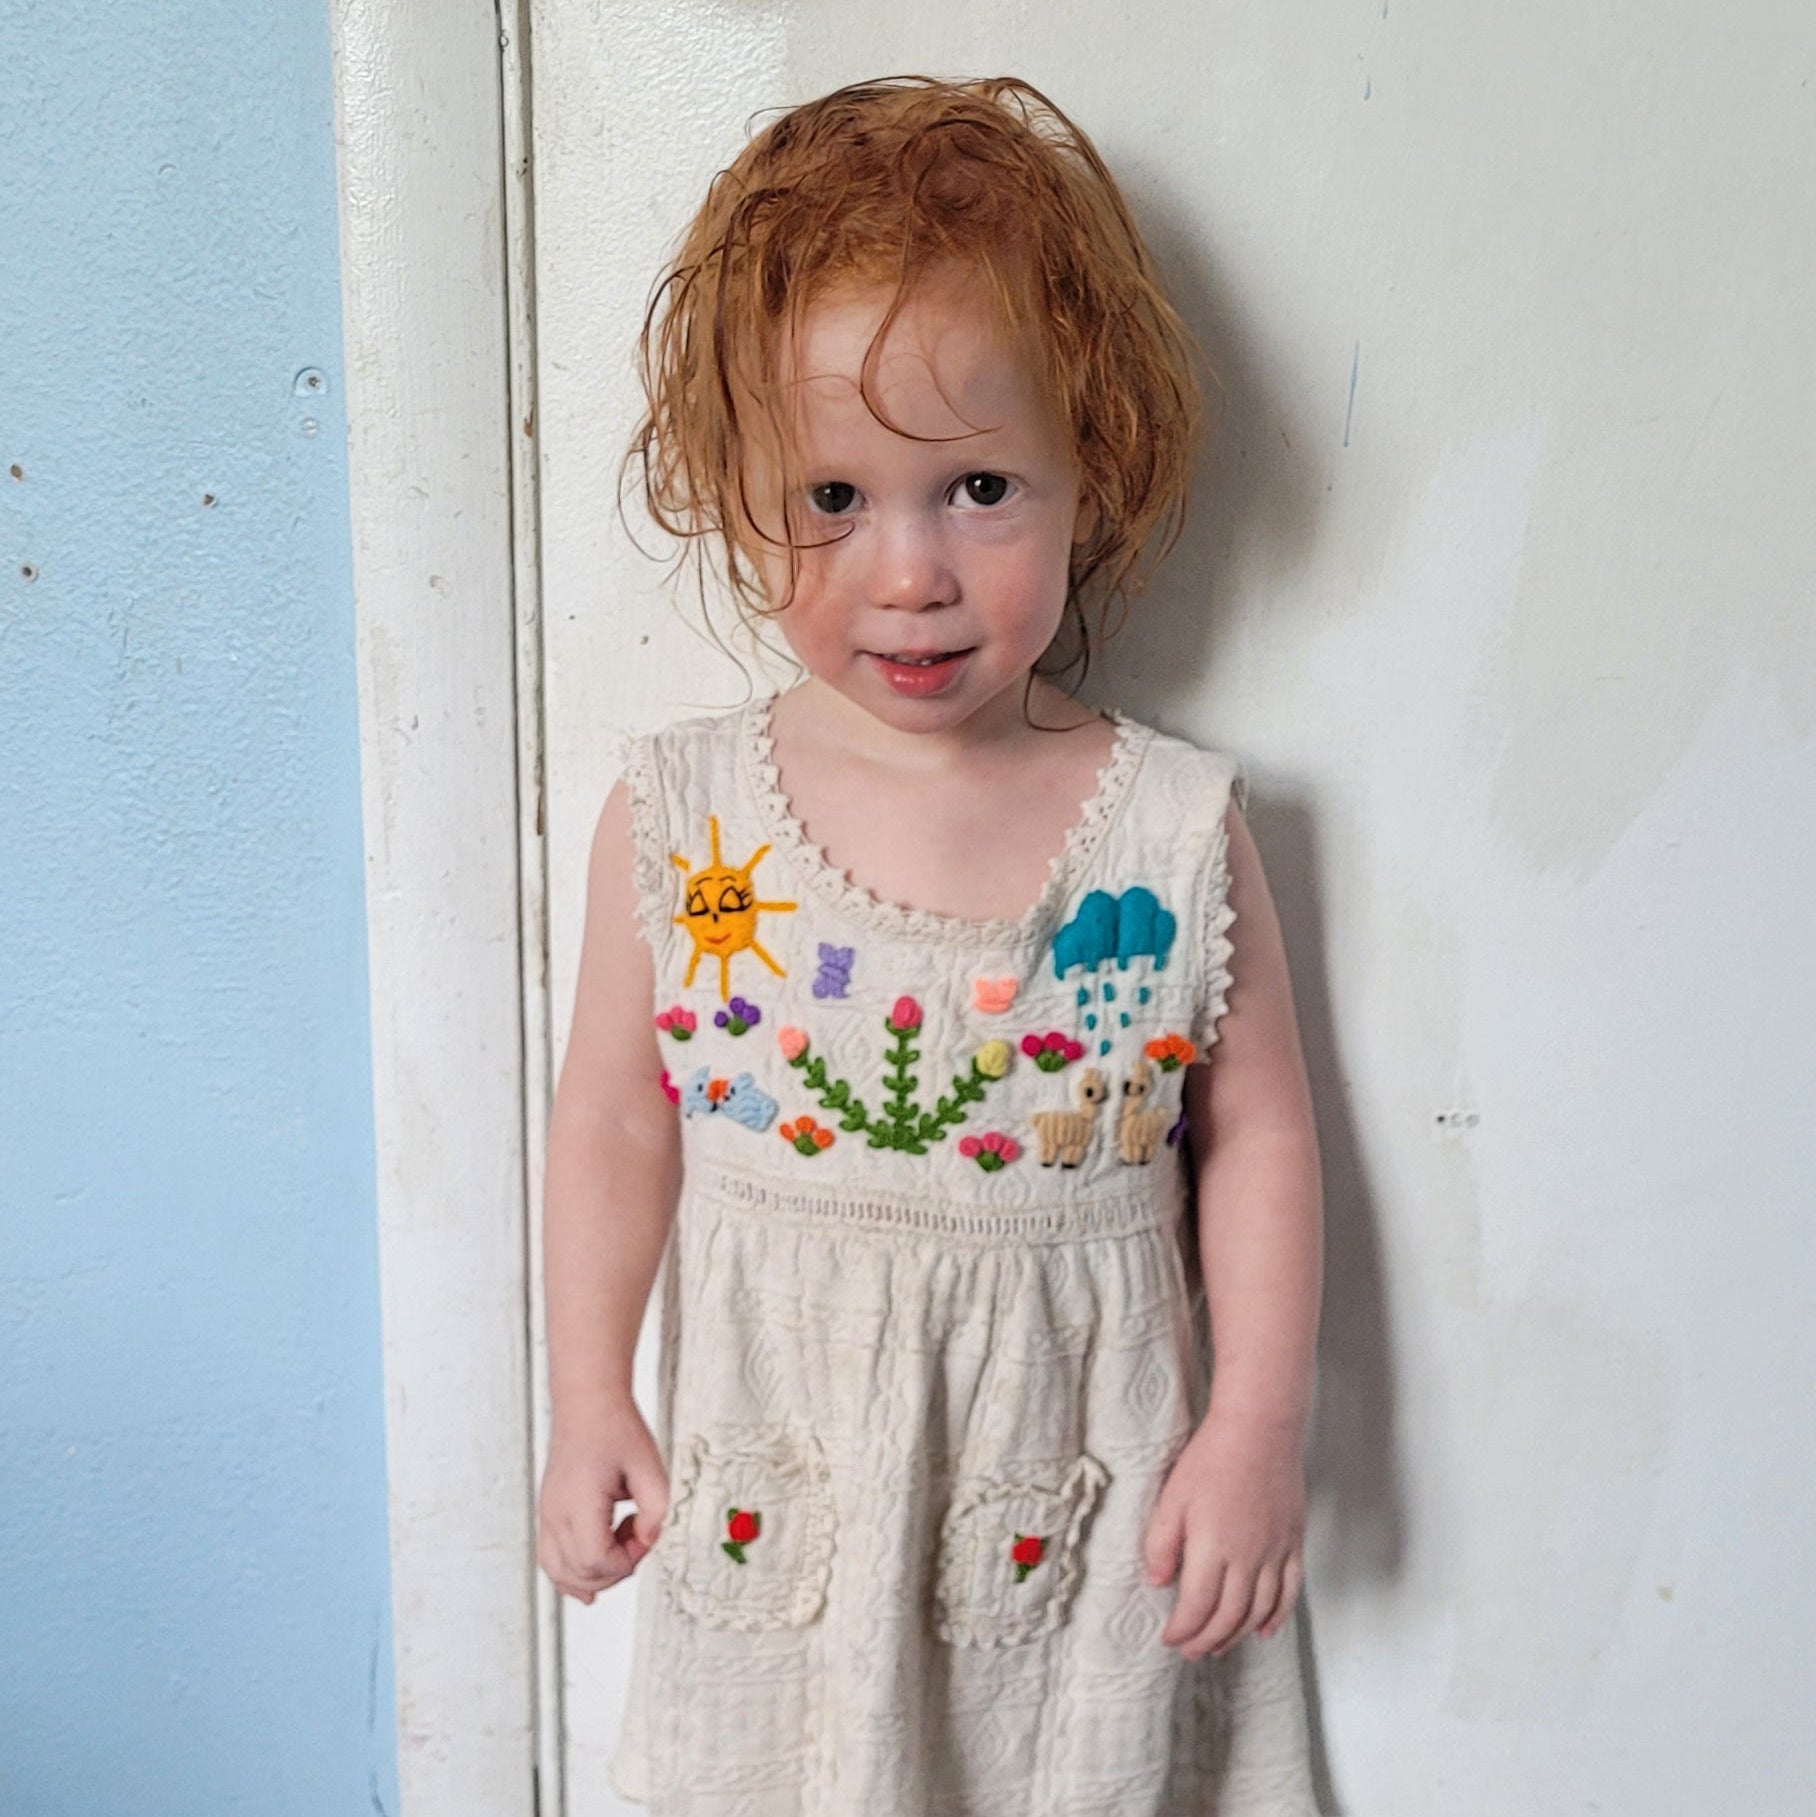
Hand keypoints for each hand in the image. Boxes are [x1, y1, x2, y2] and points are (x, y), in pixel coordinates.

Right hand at [536, 1398, 668, 1604]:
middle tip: (638, 1537)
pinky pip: (550, 1559)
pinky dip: (570, 1575)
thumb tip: (650, 1541)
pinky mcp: (547, 1513)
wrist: (587, 1403)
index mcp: (579, 1502)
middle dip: (616, 1569)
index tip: (645, 1534)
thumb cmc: (616, 1429)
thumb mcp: (650, 1465)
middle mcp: (555, 1513)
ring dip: (594, 1576)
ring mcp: (547, 1514)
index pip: (596, 1560)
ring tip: (619, 1552)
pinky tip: (589, 1583)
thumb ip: (657, 1509)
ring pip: (560, 1572)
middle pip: (580, 1572)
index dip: (627, 1560)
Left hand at [1140, 1409, 1304, 1659]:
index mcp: (1213, 1548)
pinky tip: (1264, 1630)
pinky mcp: (1293, 1543)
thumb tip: (1158, 1582)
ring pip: (1258, 1611)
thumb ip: (1161, 1542)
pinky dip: (1278, 1617)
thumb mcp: (1172, 1497)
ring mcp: (1275, 1553)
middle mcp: (1248, 1558)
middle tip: (1190, 1650)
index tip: (1169, 1639)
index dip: (1182, 1630)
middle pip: (1228, 1617)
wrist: (1259, 1429)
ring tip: (1218, 1644)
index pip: (1197, 1607)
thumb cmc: (1211, 1457)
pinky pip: (1290, 1592)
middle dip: (1206, 1640)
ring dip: (1237, 1634)